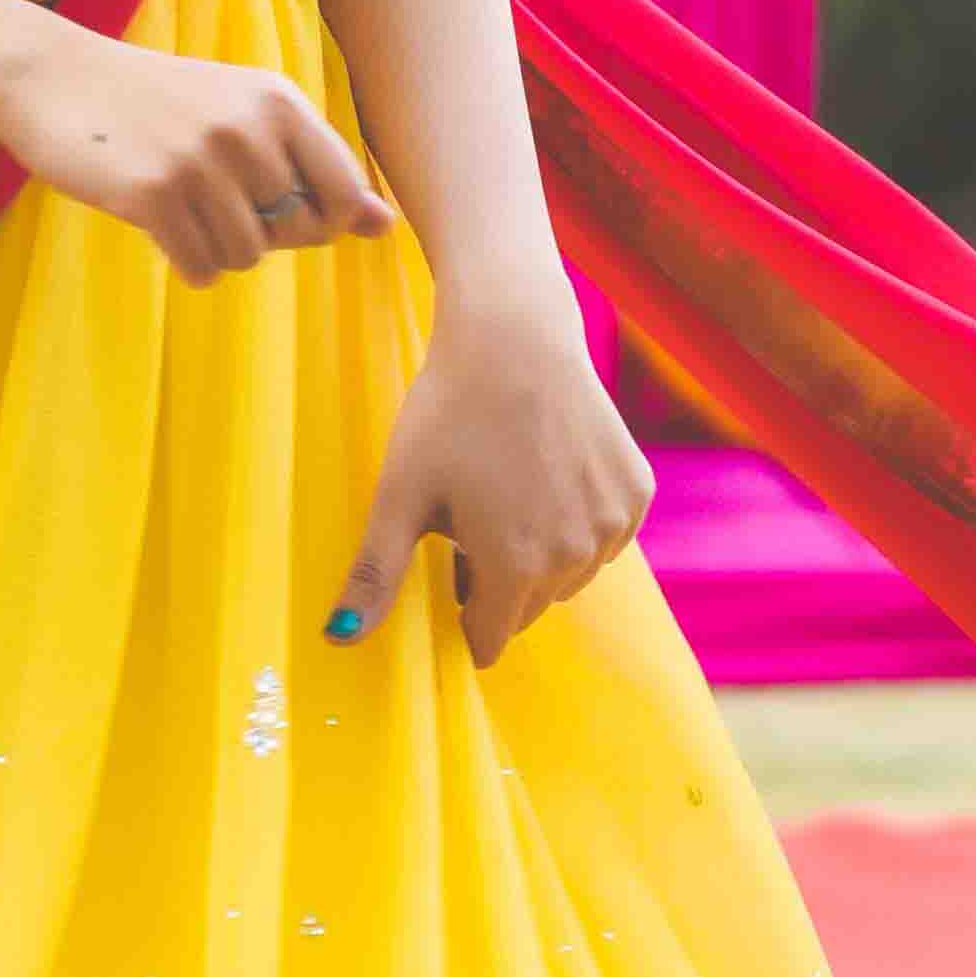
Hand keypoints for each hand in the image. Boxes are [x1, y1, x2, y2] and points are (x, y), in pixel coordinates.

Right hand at [0, 18, 388, 286]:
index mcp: (278, 101)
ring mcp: (199, 161)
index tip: (278, 206)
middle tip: (214, 200)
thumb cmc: (158, 102)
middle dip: (262, 234)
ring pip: (248, 256)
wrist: (56, 79)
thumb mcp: (241, 112)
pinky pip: (202, 268)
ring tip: (184, 208)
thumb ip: (312, 164)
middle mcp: (247, 128)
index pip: (343, 191)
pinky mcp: (153, 195)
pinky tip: (161, 226)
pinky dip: (188, 263)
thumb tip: (383, 226)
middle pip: (295, 232)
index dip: (319, 219)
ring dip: (219, 249)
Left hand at [328, 297, 653, 670]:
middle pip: (530, 607)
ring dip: (542, 558)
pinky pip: (606, 538)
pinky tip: (549, 480)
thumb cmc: (449, 414)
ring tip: (506, 502)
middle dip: (500, 586)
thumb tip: (338, 638)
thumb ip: (376, 575)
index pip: (492, 636)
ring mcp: (614, 523)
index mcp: (516, 565)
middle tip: (469, 530)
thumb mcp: (400, 495)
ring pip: (571, 575)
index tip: (452, 587)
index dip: (466, 620)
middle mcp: (576, 554)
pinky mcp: (636, 492)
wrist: (514, 338)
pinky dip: (580, 525)